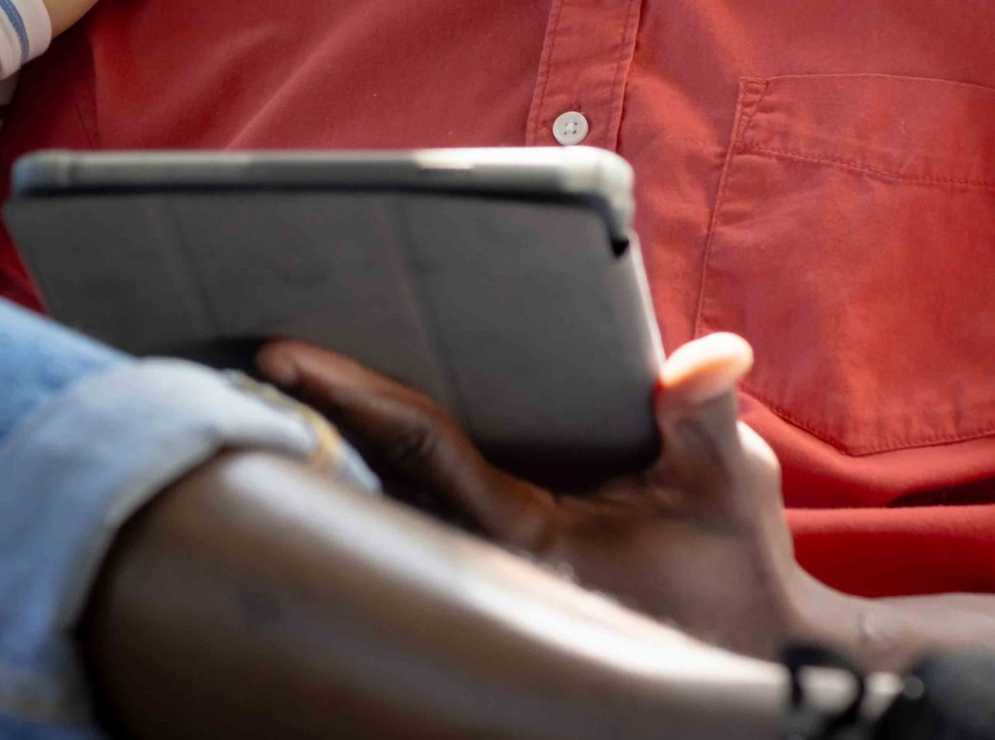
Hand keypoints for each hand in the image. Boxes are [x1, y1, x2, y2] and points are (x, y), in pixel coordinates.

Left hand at [257, 332, 814, 659]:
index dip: (353, 395)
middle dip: (314, 408)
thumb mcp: (729, 487)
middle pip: (375, 469)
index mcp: (526, 538)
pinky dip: (366, 454)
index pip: (420, 450)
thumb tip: (707, 354)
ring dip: (330, 432)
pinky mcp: (485, 567)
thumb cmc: (735, 568)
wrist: (751, 654)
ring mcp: (478, 569)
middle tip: (244, 341)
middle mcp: (483, 560)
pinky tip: (328, 410)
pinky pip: (407, 501)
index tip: (283, 353)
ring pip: (382, 491)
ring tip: (263, 361)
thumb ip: (703, 415)